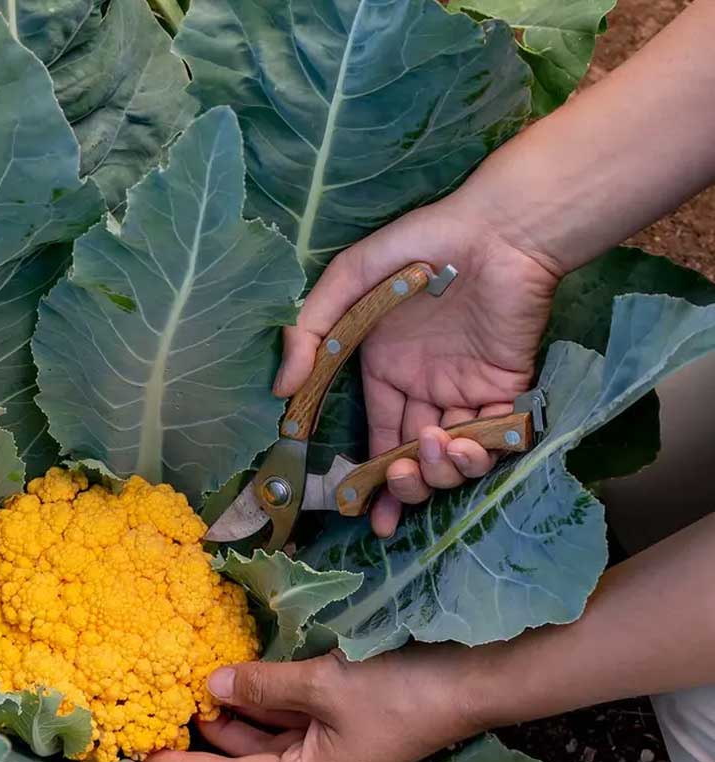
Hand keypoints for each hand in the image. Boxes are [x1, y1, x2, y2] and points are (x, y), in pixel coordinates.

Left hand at [145, 648, 480, 761]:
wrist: (468, 680)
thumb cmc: (396, 692)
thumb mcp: (324, 686)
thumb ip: (264, 685)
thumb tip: (211, 686)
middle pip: (245, 759)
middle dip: (205, 738)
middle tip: (159, 713)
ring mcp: (328, 743)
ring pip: (265, 733)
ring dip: (232, 713)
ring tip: (185, 690)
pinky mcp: (339, 717)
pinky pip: (287, 713)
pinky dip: (261, 697)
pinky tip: (234, 676)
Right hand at [278, 191, 562, 537]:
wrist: (496, 229)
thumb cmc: (418, 247)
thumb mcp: (347, 281)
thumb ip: (309, 332)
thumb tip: (279, 392)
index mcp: (389, 372)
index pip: (380, 437)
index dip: (370, 477)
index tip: (358, 507)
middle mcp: (426, 389)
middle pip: (415, 459)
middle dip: (406, 484)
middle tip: (401, 475)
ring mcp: (467, 391)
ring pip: (453, 458)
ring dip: (441, 471)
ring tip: (434, 449)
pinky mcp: (507, 388)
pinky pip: (495, 438)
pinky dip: (480, 454)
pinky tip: (462, 445)